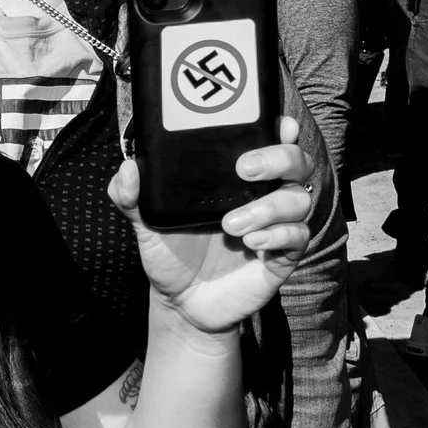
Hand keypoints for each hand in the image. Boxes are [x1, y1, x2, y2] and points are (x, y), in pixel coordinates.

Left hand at [112, 116, 314, 333]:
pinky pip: (297, 236)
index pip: (270, 142)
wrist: (182, 304)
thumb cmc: (171, 255)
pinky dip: (278, 234)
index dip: (281, 128)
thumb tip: (128, 168)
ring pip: (299, 199)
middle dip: (280, 158)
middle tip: (245, 168)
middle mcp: (261, 195)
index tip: (277, 123)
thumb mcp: (146, 224)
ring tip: (231, 224)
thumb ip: (130, 196)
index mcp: (236, 178)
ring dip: (269, 206)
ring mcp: (275, 225)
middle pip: (296, 162)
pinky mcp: (282, 256)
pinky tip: (251, 242)